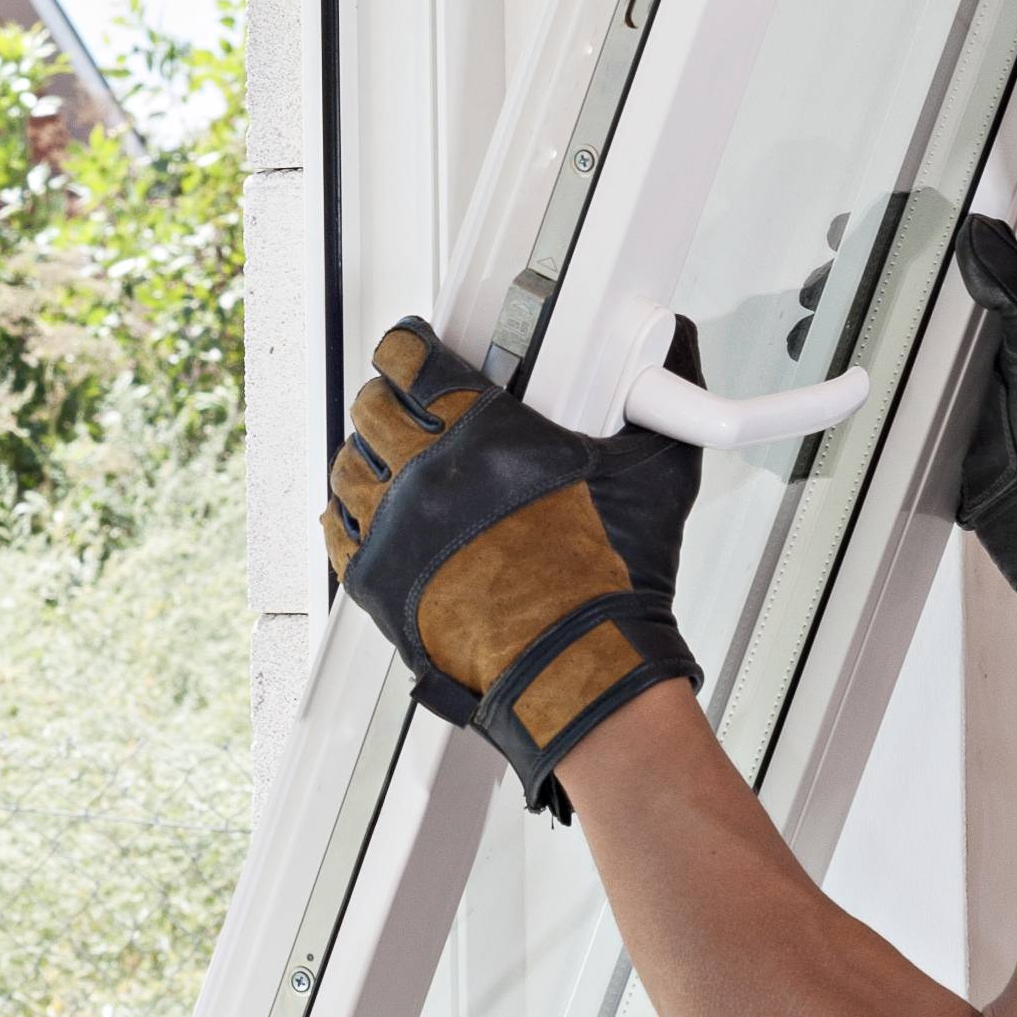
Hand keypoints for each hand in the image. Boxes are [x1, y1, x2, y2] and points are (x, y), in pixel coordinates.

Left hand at [324, 317, 703, 814]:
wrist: (580, 667)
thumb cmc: (612, 584)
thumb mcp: (655, 472)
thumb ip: (662, 404)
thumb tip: (679, 353)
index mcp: (483, 432)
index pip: (410, 360)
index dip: (407, 349)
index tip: (411, 351)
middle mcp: (426, 475)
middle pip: (373, 408)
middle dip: (388, 398)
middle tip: (405, 404)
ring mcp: (394, 528)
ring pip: (349, 466)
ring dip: (367, 455)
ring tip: (389, 459)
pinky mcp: (378, 581)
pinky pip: (338, 529)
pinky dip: (350, 514)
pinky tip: (372, 513)